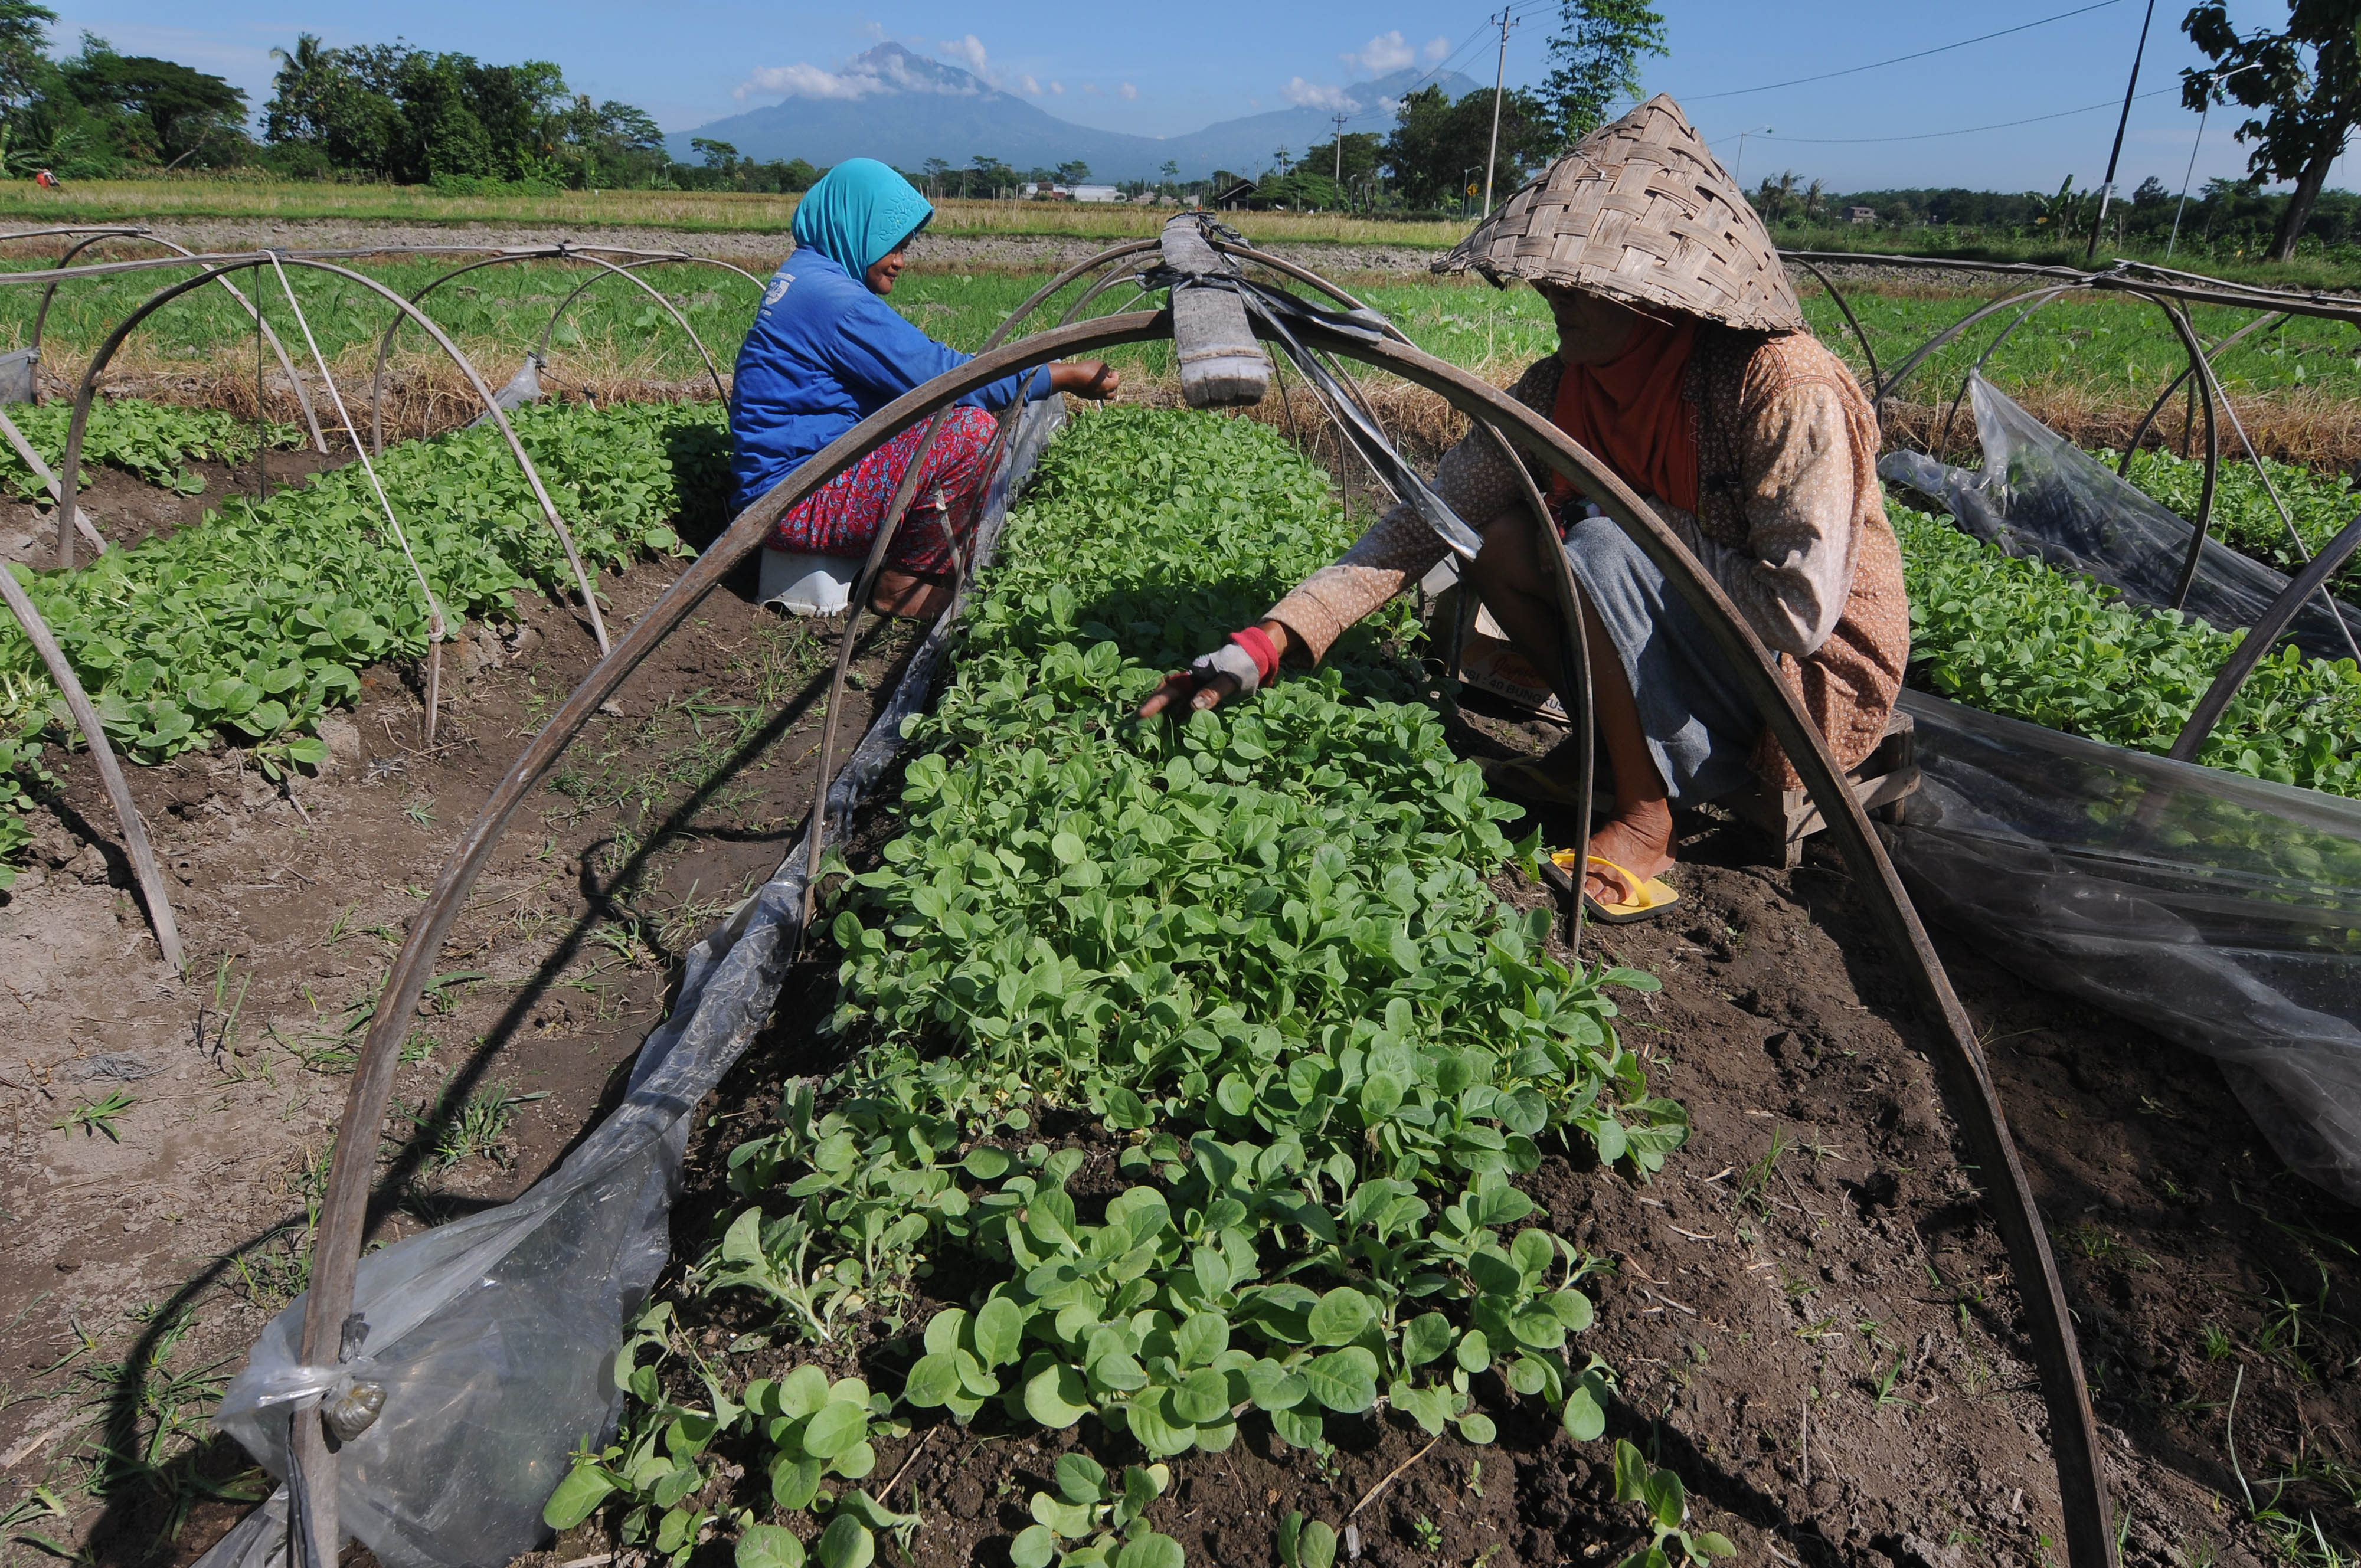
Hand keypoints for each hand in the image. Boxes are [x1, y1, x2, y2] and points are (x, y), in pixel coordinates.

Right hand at [1053, 360, 1121, 399]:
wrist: (1068, 377)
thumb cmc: (1084, 369)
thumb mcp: (1098, 364)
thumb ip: (1106, 369)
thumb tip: (1107, 373)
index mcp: (1107, 386)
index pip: (1116, 383)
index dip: (1116, 376)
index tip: (1113, 372)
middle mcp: (1101, 394)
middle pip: (1112, 393)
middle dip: (1112, 386)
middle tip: (1109, 378)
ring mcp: (1093, 396)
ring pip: (1103, 395)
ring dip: (1104, 388)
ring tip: (1100, 379)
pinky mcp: (1086, 396)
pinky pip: (1095, 394)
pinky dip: (1097, 389)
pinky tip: (1092, 382)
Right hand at [1136, 630, 1277, 717]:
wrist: (1255, 657)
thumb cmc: (1243, 667)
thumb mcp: (1230, 680)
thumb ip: (1213, 692)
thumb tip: (1192, 706)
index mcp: (1194, 675)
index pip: (1170, 690)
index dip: (1155, 702)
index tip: (1141, 715)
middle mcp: (1192, 681)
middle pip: (1166, 693)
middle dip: (1151, 705)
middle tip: (1136, 721)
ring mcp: (1196, 687)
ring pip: (1174, 699)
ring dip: (1162, 711)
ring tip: (1147, 727)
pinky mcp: (1203, 693)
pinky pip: (1186, 704)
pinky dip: (1177, 714)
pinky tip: (1172, 725)